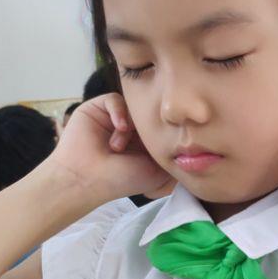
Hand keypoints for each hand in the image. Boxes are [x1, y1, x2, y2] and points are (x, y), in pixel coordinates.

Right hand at [46, 93, 171, 204]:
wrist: (87, 179)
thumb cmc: (122, 179)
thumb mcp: (158, 171)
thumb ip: (173, 155)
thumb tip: (190, 145)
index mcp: (143, 143)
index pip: (161, 126)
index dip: (166, 131)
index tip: (169, 140)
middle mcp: (129, 129)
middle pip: (148, 113)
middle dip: (148, 126)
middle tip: (144, 143)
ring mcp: (113, 117)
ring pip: (133, 106)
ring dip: (130, 126)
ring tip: (118, 147)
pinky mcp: (97, 108)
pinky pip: (115, 99)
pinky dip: (119, 112)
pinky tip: (119, 128)